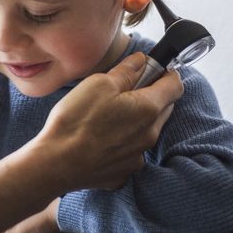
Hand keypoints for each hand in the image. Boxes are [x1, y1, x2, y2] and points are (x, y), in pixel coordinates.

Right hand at [31, 53, 180, 192]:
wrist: (57, 163)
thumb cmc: (76, 121)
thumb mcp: (99, 83)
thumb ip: (126, 70)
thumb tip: (142, 61)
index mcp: (148, 108)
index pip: (175, 86)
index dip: (167, 73)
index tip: (155, 70)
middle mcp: (149, 134)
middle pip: (164, 108)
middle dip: (152, 95)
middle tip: (126, 89)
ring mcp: (138, 156)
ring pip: (147, 130)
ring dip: (137, 119)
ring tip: (108, 115)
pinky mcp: (124, 171)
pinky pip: (131, 151)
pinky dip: (123, 142)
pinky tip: (101, 138)